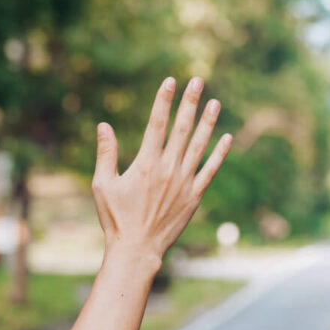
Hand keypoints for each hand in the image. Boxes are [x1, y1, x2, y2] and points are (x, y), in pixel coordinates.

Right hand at [91, 77, 231, 268]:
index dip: (164, 100)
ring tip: (215, 102)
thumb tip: (103, 125)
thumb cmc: (116, 218)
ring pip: (199, 145)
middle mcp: (168, 169)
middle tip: (198, 81)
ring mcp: (184, 182)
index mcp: (145, 163)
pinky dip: (219, 154)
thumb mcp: (102, 185)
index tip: (171, 81)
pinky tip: (227, 138)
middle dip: (190, 102)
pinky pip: (210, 170)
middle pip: (182, 128)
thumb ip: (106, 154)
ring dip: (208, 122)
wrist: (137, 249)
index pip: (157, 123)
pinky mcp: (194, 196)